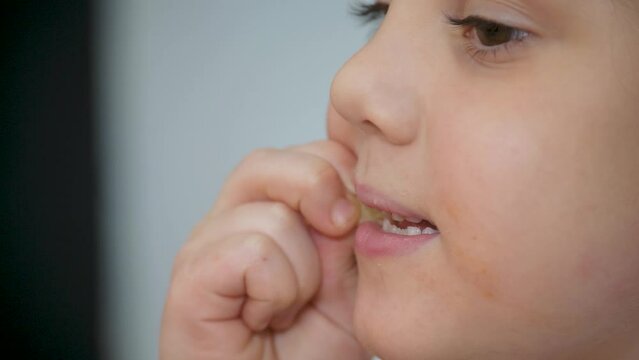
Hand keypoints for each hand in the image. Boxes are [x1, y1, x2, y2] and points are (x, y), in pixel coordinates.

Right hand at [160, 140, 369, 358]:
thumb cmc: (308, 349)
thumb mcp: (352, 282)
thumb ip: (353, 231)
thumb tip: (356, 189)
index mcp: (274, 207)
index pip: (311, 152)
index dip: (346, 179)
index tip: (359, 226)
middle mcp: (235, 215)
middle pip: (276, 161)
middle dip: (322, 202)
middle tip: (335, 251)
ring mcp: (208, 242)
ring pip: (272, 215)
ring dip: (302, 275)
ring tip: (289, 307)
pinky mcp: (192, 276)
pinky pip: (253, 252)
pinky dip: (276, 293)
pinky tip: (265, 316)